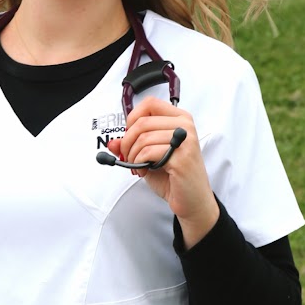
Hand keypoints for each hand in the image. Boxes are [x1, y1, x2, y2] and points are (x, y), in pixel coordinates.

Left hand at [107, 96, 218, 248]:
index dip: (133, 118)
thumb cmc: (173, 177)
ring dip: (133, 155)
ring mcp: (185, 140)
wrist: (192, 200)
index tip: (129, 135)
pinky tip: (144, 170)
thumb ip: (131, 146)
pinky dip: (139, 163)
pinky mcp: (182, 156)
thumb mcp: (148, 157)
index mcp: (179, 119)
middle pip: (142, 122)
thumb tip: (112, 143)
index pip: (149, 104)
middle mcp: (185, 126)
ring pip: (143, 137)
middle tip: (128, 156)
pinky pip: (148, 152)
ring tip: (138, 166)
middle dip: (127, 142)